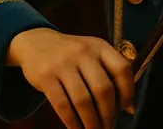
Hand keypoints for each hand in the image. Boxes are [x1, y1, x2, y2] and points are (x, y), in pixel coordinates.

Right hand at [7, 28, 134, 128]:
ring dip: (91, 122)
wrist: (34, 42)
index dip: (128, 91)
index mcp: (99, 46)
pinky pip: (62, 105)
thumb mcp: (90, 52)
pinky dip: (72, 122)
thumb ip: (108, 72)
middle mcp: (83, 52)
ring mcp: (63, 63)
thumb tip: (127, 107)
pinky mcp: (46, 76)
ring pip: (83, 100)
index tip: (125, 107)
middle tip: (108, 127)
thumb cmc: (70, 54)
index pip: (122, 69)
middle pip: (103, 89)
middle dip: (108, 114)